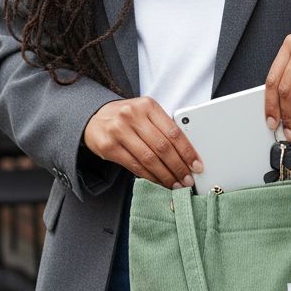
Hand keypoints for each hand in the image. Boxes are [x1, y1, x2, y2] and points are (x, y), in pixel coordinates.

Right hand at [83, 96, 202, 188]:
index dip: (187, 151)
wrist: (94, 118)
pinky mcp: (109, 147)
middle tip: (187, 179)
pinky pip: (135, 166)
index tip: (196, 164)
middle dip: (178, 166)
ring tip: (176, 184)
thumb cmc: (125, 117)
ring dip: (165, 175)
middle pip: (162, 147)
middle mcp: (132, 116)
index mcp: (147, 105)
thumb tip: (186, 153)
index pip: (173, 131)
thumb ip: (162, 127)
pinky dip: (150, 176)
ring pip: (149, 159)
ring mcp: (119, 131)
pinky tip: (159, 181)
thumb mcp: (144, 113)